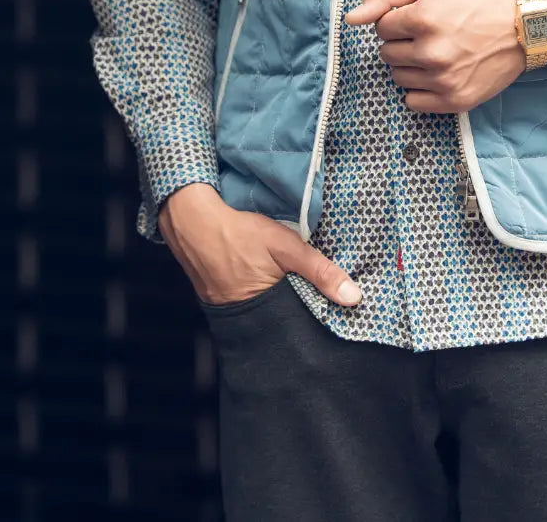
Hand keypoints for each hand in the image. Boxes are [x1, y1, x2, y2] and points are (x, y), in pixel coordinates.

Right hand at [158, 183, 362, 307]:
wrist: (190, 220)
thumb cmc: (240, 232)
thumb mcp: (286, 247)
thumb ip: (320, 271)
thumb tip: (355, 298)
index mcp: (262, 309)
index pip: (295, 326)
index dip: (310, 321)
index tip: (329, 317)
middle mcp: (240, 317)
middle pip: (276, 323)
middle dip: (292, 315)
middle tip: (310, 303)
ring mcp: (222, 307)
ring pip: (258, 312)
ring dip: (273, 304)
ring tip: (288, 292)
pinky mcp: (211, 295)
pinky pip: (239, 302)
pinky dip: (252, 295)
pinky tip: (258, 281)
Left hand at [343, 0, 526, 113]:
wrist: (523, 26)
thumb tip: (350, 18)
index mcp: (423, 19)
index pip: (381, 27)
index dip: (398, 19)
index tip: (420, 15)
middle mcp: (431, 52)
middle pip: (387, 54)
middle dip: (402, 41)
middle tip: (430, 32)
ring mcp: (444, 80)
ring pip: (398, 77)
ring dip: (410, 64)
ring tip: (437, 50)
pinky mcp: (455, 101)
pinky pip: (413, 102)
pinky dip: (420, 88)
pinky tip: (438, 72)